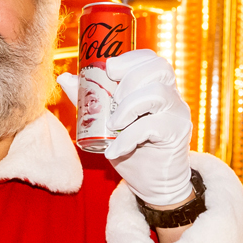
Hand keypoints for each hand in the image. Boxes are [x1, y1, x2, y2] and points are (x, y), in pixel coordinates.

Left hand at [105, 50, 192, 205]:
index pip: (151, 59)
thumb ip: (90, 99)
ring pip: (157, 93)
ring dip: (127, 108)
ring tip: (112, 126)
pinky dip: (128, 137)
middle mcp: (171, 95)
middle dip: (128, 80)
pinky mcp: (177, 133)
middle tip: (112, 103)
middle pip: (157, 69)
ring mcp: (177, 113)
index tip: (110, 70)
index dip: (130, 59)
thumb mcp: (106, 122)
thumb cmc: (132, 149)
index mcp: (156, 86)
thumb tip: (65, 78)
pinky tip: (116, 150)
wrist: (152, 184)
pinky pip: (152, 126)